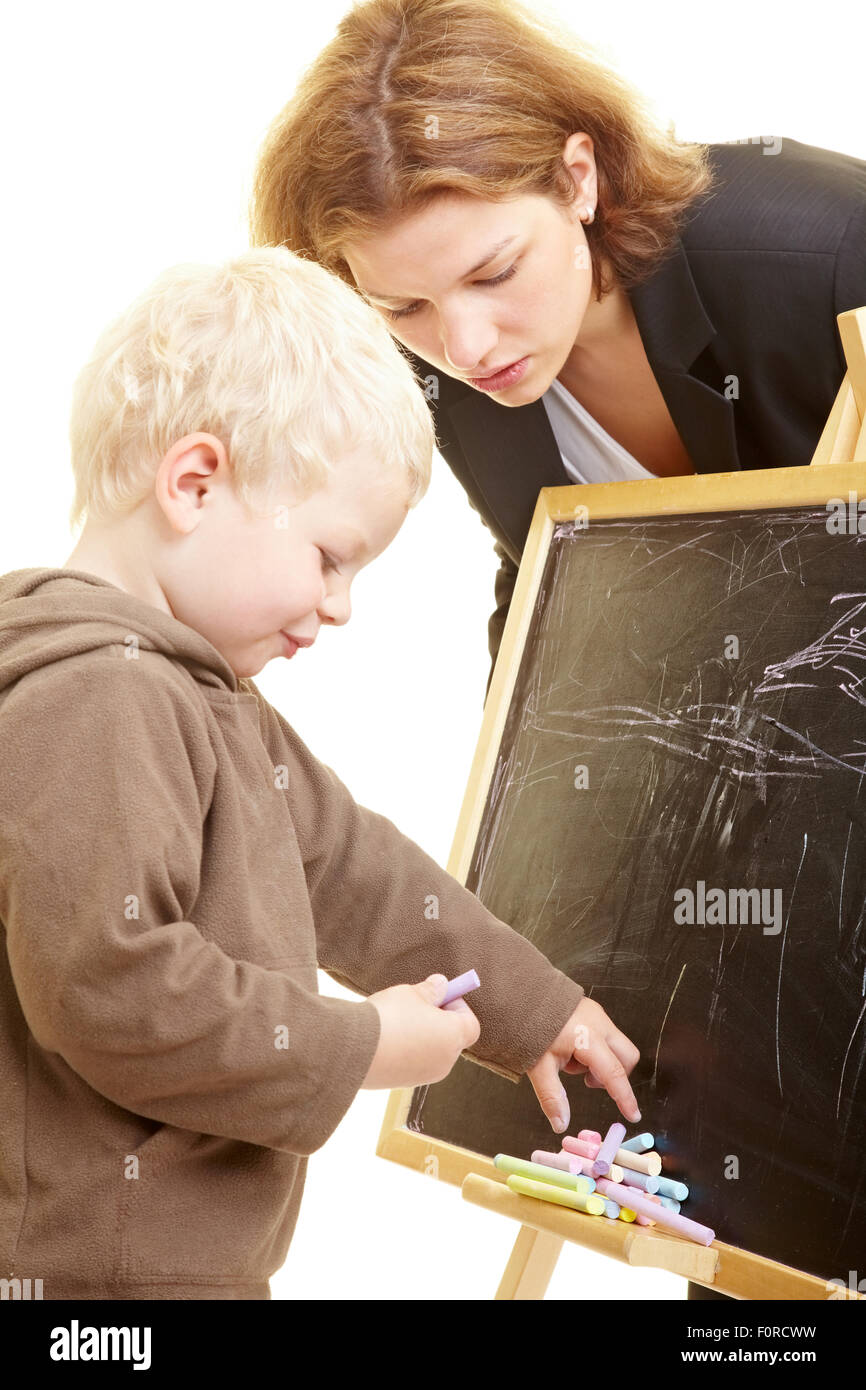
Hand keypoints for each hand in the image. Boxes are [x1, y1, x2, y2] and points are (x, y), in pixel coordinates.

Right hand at [361, 974, 480, 1088]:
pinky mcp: (403, 1084)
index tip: (439, 995)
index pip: (471, 1024)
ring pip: (431, 1052)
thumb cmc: (390, 1018)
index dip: (458, 1007)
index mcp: (453, 1038)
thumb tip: (442, 985)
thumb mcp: (412, 993)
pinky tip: (385, 1038)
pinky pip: (413, 1063)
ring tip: (395, 1021)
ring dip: (420, 1036)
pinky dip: (406, 1050)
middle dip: (437, 1020)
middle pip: (451, 1039)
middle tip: (415, 1005)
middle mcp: (445, 1062)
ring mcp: (424, 1076)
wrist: (354, 1051)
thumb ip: (431, 990)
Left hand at [525, 996, 640, 1133]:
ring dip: (599, 1062)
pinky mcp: (593, 1011)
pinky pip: (604, 1036)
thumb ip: (552, 1096)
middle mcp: (600, 1024)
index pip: (614, 1074)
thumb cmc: (529, 1028)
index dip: (625, 1097)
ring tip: (570, 1060)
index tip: (633, 1115)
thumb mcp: (538, 1066)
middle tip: (586, 1080)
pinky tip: (569, 1049)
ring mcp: (598, 1015)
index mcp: (588, 1038)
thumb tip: (561, 1125)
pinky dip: (593, 1050)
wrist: (521, 994)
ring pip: (615, 1047)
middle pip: (626, 1057)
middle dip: (615, 1075)